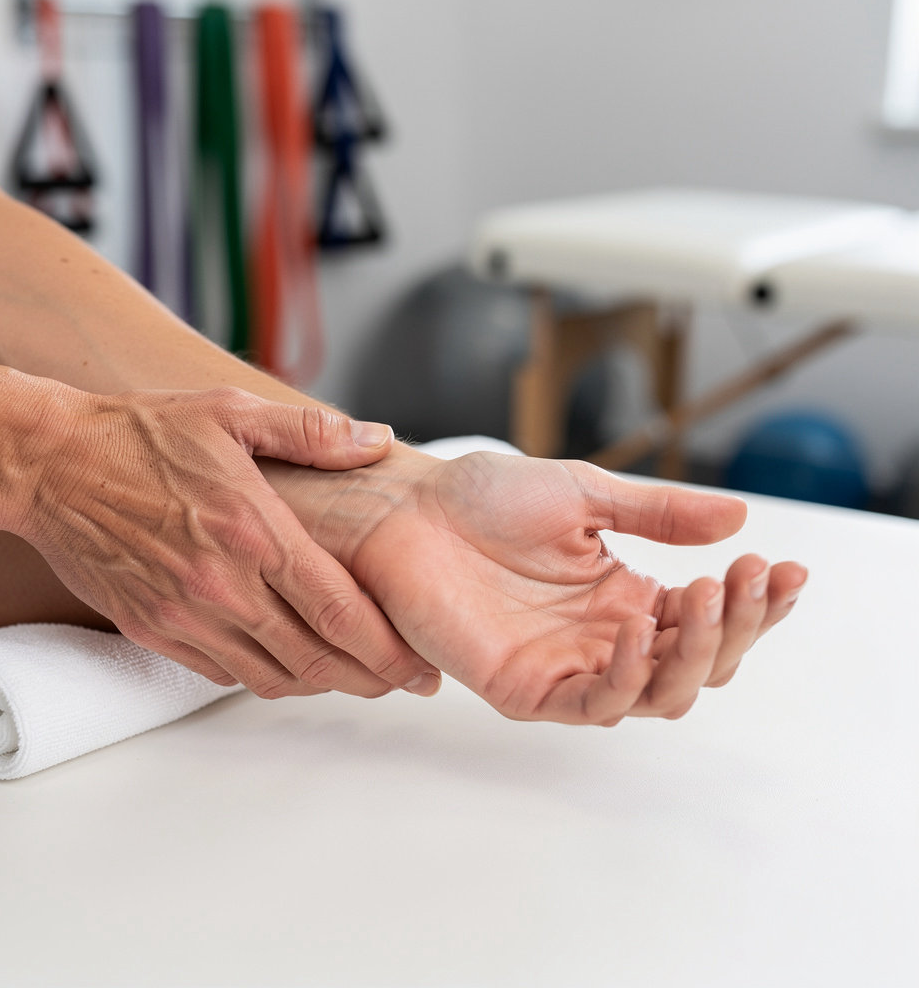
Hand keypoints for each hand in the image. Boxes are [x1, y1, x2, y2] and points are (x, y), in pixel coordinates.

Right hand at [12, 386, 441, 698]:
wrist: (51, 465)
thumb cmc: (143, 435)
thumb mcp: (231, 414)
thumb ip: (311, 433)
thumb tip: (377, 441)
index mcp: (254, 531)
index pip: (339, 611)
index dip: (389, 650)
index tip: (420, 667)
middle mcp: (223, 584)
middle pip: (316, 658)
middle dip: (371, 679)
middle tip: (406, 681)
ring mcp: (184, 615)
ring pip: (272, 677)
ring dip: (322, 684)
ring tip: (357, 676)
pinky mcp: (153, 630)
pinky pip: (223, 674)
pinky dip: (266, 677)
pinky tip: (290, 662)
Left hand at [292, 450, 805, 723]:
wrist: (411, 510)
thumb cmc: (484, 499)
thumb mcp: (587, 495)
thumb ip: (658, 515)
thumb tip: (740, 516)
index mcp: (623, 595)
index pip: (707, 618)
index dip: (754, 602)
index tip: (787, 569)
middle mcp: (603, 638)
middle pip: (698, 663)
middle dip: (738, 626)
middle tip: (753, 578)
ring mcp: (568, 666)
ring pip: (661, 693)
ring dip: (699, 651)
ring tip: (709, 594)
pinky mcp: (527, 688)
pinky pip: (594, 703)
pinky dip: (630, 675)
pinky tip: (640, 626)